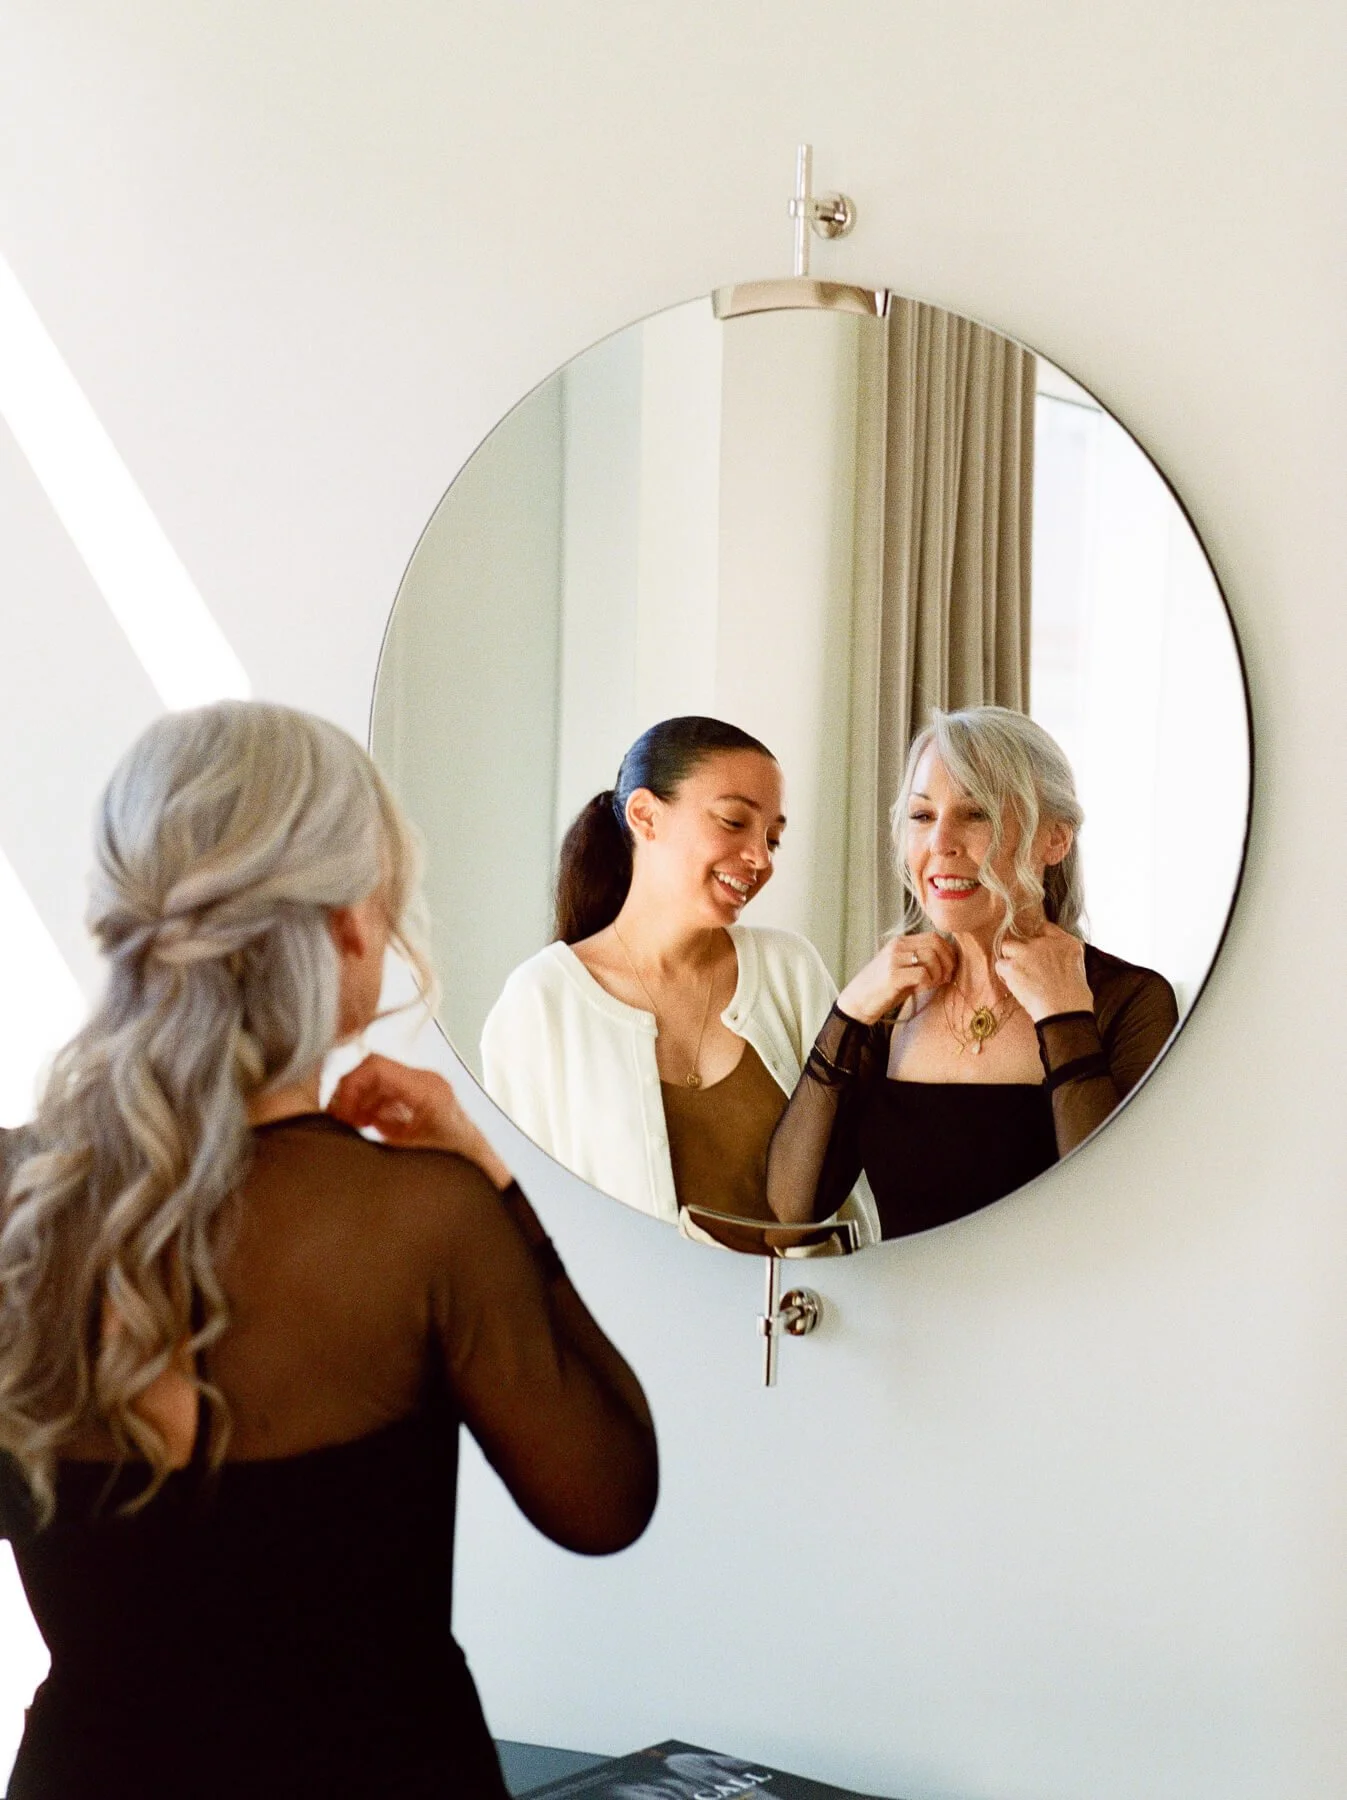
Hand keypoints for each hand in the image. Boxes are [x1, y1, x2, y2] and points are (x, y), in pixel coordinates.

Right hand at [327, 1054, 512, 1188]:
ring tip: (345, 1130)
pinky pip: (384, 1100)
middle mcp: (425, 1085)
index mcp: (426, 1088)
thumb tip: (339, 1134)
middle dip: (349, 1097)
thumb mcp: (407, 1156)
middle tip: (336, 1123)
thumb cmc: (455, 1169)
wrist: (483, 1182)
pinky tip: (360, 1132)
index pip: (374, 1066)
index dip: (349, 1087)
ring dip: (356, 1106)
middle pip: (372, 1075)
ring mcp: (422, 1095)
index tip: (339, 1113)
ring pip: (375, 1087)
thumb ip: (371, 1141)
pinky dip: (367, 1113)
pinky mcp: (417, 1109)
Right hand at [835, 932, 956, 1025]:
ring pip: (931, 956)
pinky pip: (922, 973)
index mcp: (900, 942)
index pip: (934, 937)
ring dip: (938, 974)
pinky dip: (928, 983)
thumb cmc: (884, 988)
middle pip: (935, 944)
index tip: (949, 969)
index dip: (948, 952)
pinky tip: (921, 989)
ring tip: (932, 984)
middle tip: (945, 978)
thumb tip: (950, 961)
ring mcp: (893, 959)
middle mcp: (897, 946)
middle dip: (947, 962)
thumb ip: (921, 961)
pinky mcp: (892, 975)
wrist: (858, 1001)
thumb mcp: (903, 969)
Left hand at [994, 922, 1092, 1023]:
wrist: (1065, 1012)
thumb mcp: (1078, 967)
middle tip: (1027, 968)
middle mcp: (1046, 942)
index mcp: (1067, 942)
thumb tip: (1048, 956)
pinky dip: (1005, 975)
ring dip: (1011, 960)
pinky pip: (1000, 964)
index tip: (1036, 951)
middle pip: (1024, 937)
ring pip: (1008, 946)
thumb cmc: (1074, 997)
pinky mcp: (1013, 965)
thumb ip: (1062, 955)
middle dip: (1023, 951)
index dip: (1038, 939)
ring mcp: (1028, 951)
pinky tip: (1016, 985)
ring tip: (1020, 977)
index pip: (1046, 928)